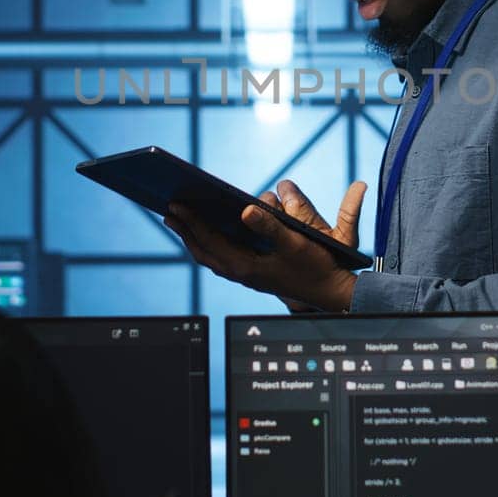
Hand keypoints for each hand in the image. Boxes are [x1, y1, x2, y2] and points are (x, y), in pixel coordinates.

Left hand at [165, 179, 367, 311]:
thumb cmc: (314, 266)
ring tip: (181, 221)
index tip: (175, 206)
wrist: (329, 290)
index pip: (209, 241)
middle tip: (169, 212)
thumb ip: (270, 226)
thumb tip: (246, 210)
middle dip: (185, 231)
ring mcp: (246, 275)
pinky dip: (210, 244)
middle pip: (203, 251)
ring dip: (195, 238)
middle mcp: (241, 273)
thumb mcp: (295, 242)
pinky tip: (209, 233)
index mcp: (245, 266)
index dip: (191, 223)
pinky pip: (222, 258)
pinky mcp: (252, 273)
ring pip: (210, 256)